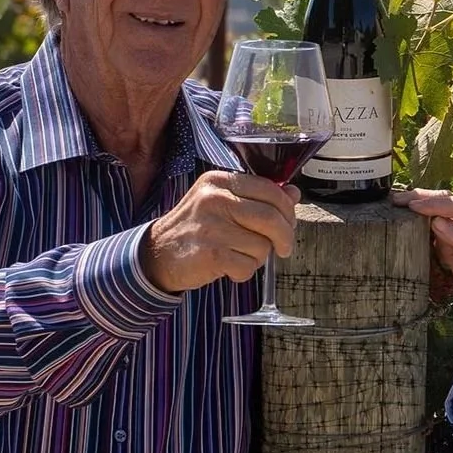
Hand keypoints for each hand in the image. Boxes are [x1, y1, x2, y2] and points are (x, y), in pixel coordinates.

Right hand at [141, 170, 299, 292]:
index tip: (289, 223)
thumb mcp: (223, 203)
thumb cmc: (196, 228)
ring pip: (262, 245)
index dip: (288, 210)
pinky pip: (248, 266)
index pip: (271, 190)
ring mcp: (212, 226)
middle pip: (272, 218)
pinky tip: (228, 267)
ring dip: (257, 257)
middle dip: (284, 237)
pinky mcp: (211, 253)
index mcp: (220, 181)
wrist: (158, 254)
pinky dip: (243, 271)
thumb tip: (294, 193)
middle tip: (282, 248)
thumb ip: (258, 197)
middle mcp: (215, 199)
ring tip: (238, 255)